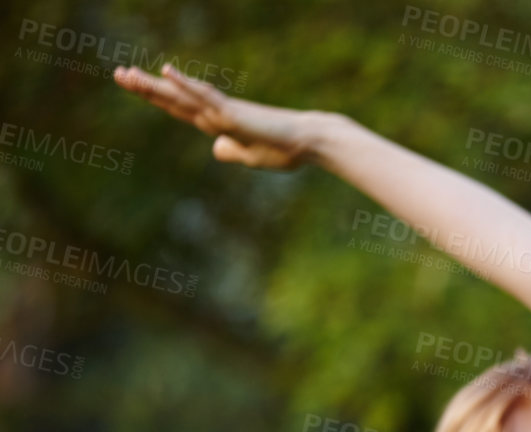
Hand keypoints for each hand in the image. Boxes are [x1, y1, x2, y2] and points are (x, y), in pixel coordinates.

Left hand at [113, 63, 326, 169]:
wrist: (307, 143)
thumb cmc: (285, 150)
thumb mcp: (251, 157)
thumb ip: (232, 152)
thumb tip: (216, 149)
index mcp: (218, 124)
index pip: (180, 109)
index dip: (156, 97)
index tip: (135, 85)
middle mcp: (215, 113)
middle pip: (173, 99)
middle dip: (145, 88)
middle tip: (118, 74)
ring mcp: (222, 111)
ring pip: (181, 95)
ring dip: (153, 85)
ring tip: (126, 74)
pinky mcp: (233, 113)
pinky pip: (205, 96)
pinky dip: (185, 84)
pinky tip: (167, 71)